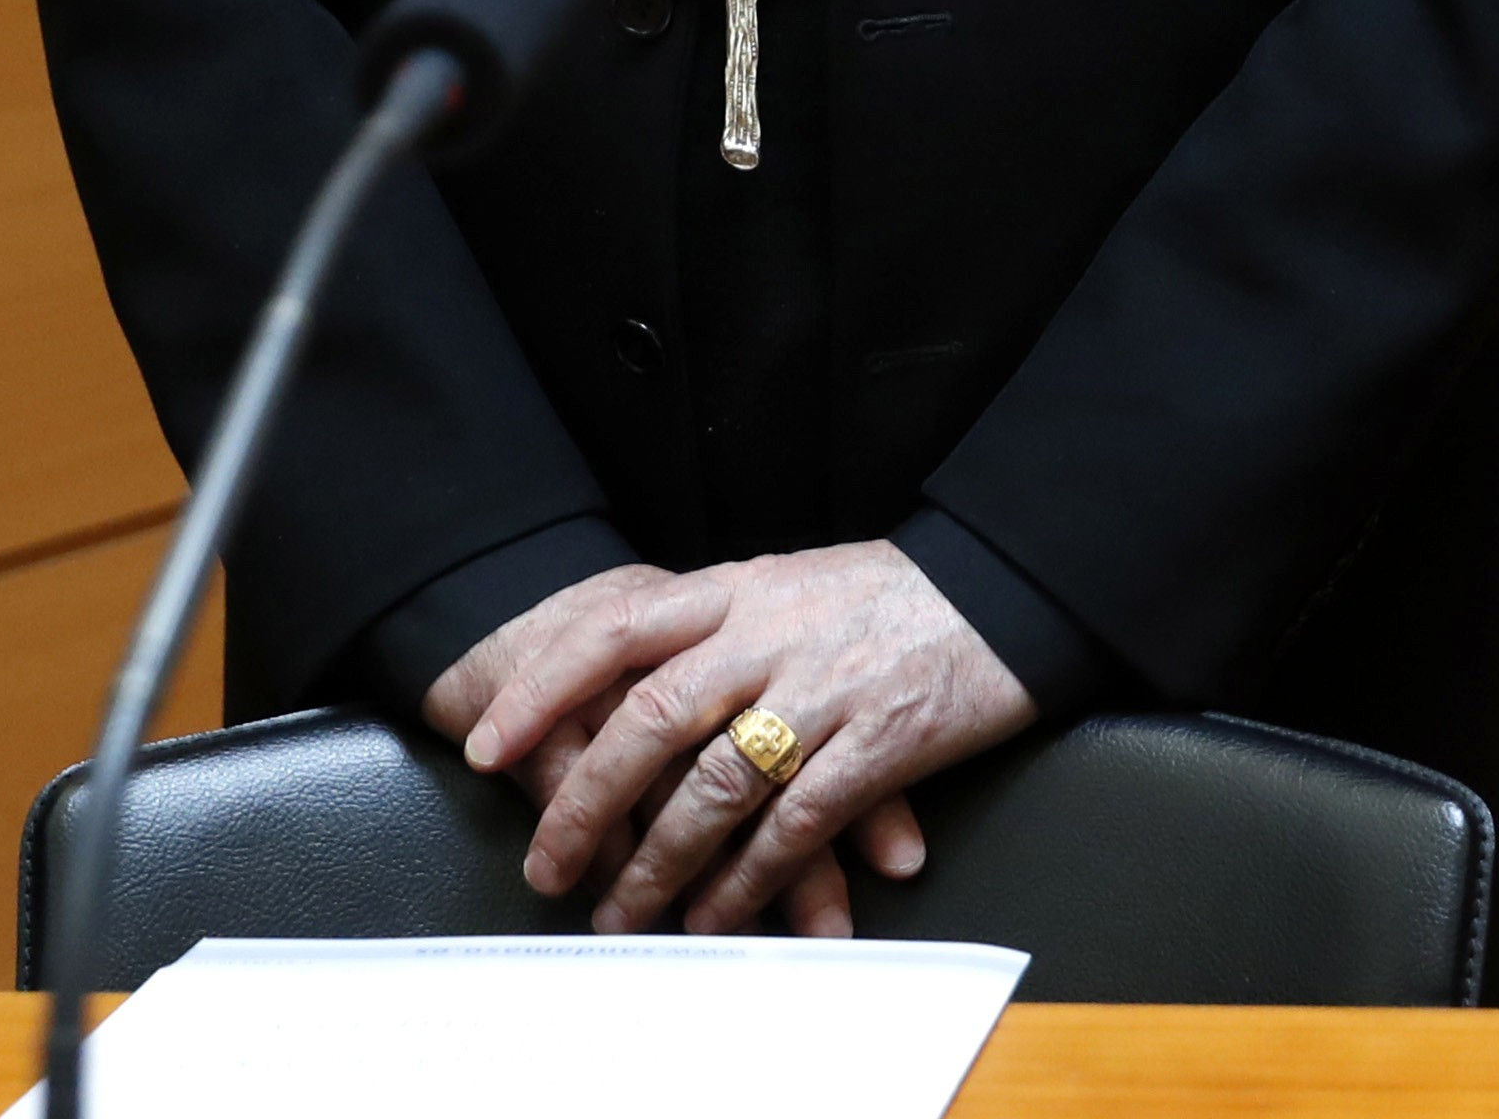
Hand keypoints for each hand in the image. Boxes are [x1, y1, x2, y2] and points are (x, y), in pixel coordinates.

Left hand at [437, 543, 1040, 935]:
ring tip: (625, 915)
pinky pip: (793, 826)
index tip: (488, 748)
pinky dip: (747, 880)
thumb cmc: (898, 592)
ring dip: (660, 863)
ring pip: (714, 786)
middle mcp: (770, 635)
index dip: (543, 689)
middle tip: (547, 868)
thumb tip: (640, 679)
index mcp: (740, 589)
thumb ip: (723, 627)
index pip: (616, 628)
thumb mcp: (796, 583)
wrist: (1010, 583)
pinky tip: (719, 916)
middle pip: (649, 719)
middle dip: (585, 802)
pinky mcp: (878, 743)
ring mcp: (824, 690)